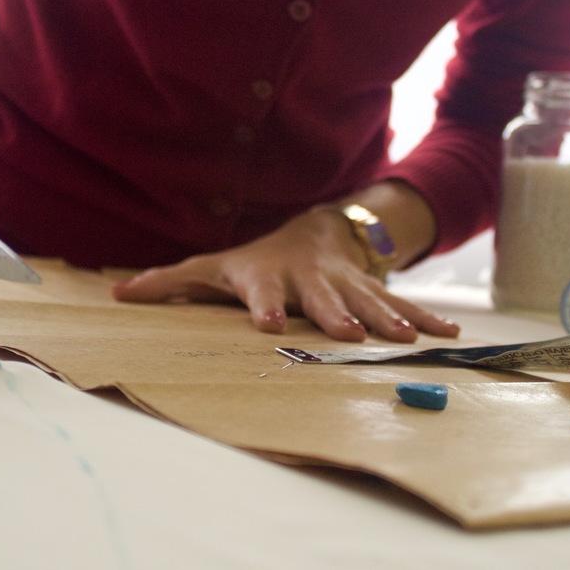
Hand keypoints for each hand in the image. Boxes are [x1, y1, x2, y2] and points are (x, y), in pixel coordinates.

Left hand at [111, 208, 461, 341]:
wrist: (314, 230)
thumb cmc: (254, 260)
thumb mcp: (212, 267)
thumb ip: (169, 283)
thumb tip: (117, 296)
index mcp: (267, 278)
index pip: (261, 293)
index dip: (264, 308)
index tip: (268, 327)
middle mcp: (309, 280)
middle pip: (322, 299)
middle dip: (336, 315)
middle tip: (349, 336)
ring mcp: (345, 282)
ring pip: (368, 301)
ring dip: (388, 319)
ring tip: (405, 339)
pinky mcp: (372, 287)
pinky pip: (402, 303)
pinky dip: (426, 319)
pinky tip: (452, 337)